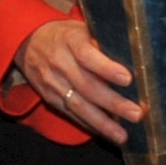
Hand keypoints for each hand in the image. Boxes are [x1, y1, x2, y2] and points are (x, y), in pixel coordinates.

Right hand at [19, 16, 141, 142]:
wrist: (29, 42)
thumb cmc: (66, 35)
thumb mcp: (81, 28)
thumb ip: (102, 40)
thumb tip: (133, 55)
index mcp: (70, 41)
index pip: (87, 55)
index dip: (106, 68)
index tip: (128, 79)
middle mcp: (60, 63)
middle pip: (87, 86)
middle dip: (113, 102)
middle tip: (136, 113)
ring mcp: (53, 83)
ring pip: (78, 105)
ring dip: (102, 123)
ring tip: (122, 135)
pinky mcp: (50, 98)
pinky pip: (71, 114)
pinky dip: (90, 125)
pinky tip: (106, 133)